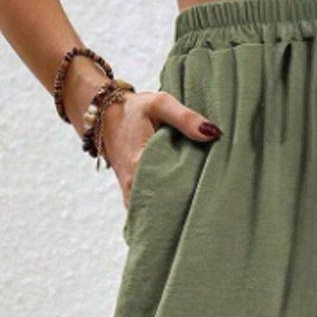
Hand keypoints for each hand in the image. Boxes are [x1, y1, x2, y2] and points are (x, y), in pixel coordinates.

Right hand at [100, 91, 221, 204]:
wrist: (103, 115)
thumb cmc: (133, 110)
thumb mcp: (160, 104)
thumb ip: (185, 118)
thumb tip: (213, 133)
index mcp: (140, 164)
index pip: (171, 190)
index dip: (192, 194)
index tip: (211, 196)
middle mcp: (133, 184)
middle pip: (165, 207)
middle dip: (186, 208)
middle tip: (208, 206)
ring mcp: (131, 193)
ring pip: (156, 212)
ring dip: (174, 211)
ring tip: (196, 210)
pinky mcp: (131, 195)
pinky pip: (148, 210)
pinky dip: (163, 209)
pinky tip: (179, 208)